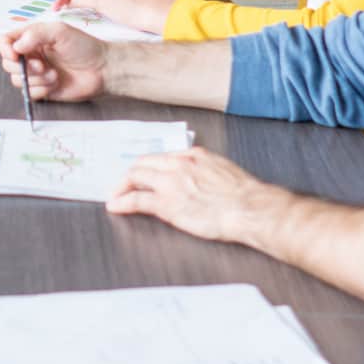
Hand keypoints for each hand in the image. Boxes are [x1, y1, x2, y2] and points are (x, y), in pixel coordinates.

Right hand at [0, 21, 108, 102]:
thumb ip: (35, 34)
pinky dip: (40, 90)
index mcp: (32, 39)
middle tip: (42, 66)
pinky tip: (55, 84)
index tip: (15, 55)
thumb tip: (16, 46)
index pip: (6, 42)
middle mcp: (31, 56)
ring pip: (17, 80)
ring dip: (36, 79)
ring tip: (55, 74)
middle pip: (8, 63)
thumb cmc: (85, 47)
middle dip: (23, 67)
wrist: (102, 69)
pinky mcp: (42, 90)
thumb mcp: (60, 31)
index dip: (5, 49)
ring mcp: (36, 74)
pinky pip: (29, 94)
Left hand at [105, 145, 277, 243]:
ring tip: (115, 195)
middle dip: (131, 174)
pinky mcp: (167, 204)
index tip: (143, 173)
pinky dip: (122, 202)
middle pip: (143, 164)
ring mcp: (171, 183)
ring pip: (135, 178)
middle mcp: (178, 164)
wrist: (249, 208)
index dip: (148, 166)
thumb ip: (205, 170)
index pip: (161, 157)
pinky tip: (116, 206)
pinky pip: (137, 200)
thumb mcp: (223, 171)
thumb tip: (198, 179)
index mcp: (193, 155)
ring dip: (122, 187)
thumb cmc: (244, 195)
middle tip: (124, 184)